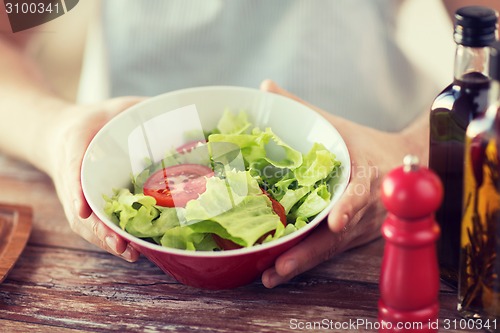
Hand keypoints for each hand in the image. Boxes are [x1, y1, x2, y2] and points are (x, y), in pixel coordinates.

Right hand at [45, 97, 144, 261]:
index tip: (82, 210)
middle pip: (81, 208)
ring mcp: (79, 196)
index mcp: (74, 149)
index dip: (77, 191)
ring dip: (107, 240)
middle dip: (100, 228)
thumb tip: (178, 113)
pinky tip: (133, 251)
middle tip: (120, 244)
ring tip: (130, 253)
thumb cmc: (94, 122)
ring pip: (88, 223)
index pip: (73, 170)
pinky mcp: (89, 206)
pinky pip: (96, 224)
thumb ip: (140, 109)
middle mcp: (74, 178)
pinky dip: (111, 238)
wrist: (65, 134)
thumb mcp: (115, 108)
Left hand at [259, 80, 424, 287]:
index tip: (338, 222)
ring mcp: (361, 226)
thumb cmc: (364, 144)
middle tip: (281, 266)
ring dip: (302, 264)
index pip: (362, 191)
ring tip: (271, 276)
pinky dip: (305, 261)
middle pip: (339, 233)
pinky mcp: (354, 238)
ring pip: (332, 249)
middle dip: (311, 252)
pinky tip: (277, 271)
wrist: (403, 166)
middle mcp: (366, 206)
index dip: (350, 206)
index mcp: (367, 173)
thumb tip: (266, 88)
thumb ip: (302, 108)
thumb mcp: (336, 125)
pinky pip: (329, 251)